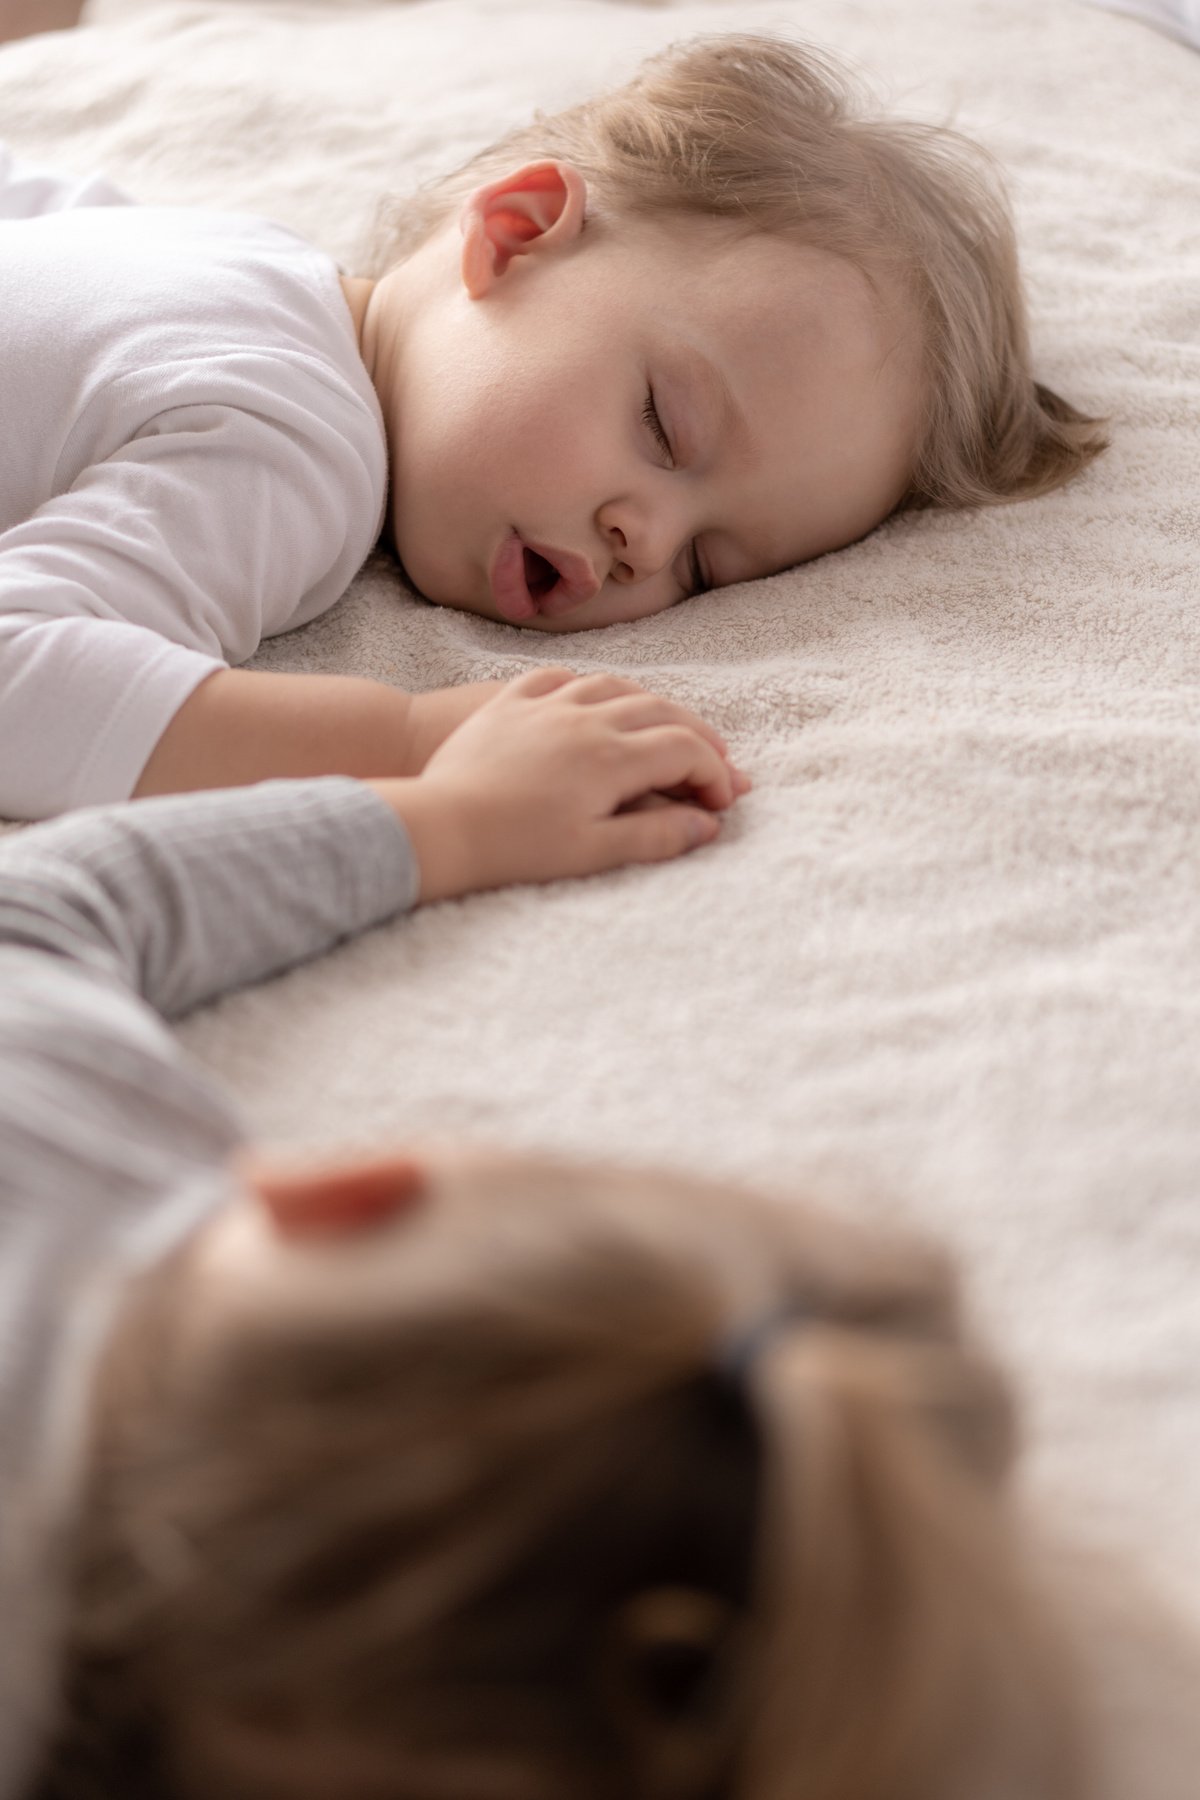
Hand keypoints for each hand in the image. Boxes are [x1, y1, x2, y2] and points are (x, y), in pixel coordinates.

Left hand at [369, 669, 749, 901]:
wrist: (440, 825)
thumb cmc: (516, 848)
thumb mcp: (593, 851)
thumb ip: (656, 836)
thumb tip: (707, 826)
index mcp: (611, 759)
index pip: (685, 750)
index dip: (714, 774)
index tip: (722, 802)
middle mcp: (585, 720)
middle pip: (659, 711)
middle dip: (697, 735)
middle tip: (715, 761)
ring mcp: (546, 706)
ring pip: (613, 685)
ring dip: (649, 703)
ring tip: (665, 723)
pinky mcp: (508, 704)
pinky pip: (556, 678)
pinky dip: (587, 684)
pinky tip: (592, 698)